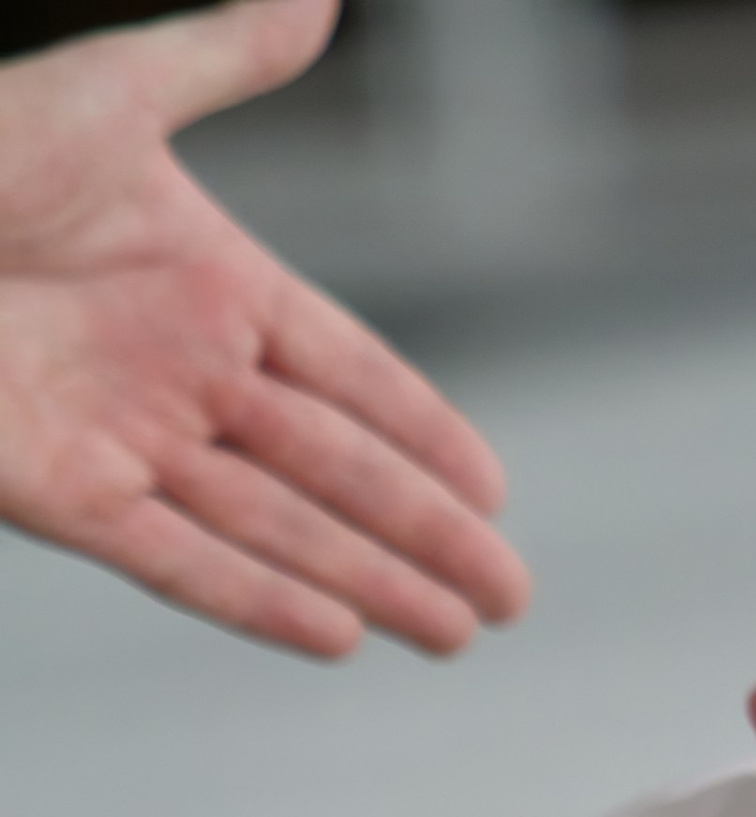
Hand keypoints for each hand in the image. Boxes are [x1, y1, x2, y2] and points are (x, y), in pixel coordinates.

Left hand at [0, 0, 531, 655]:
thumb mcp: (109, 97)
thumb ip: (224, 59)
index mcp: (205, 283)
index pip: (346, 371)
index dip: (422, 431)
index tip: (493, 492)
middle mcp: (179, 373)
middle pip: (332, 469)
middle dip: (424, 537)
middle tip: (509, 596)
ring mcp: (126, 440)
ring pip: (275, 528)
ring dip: (368, 582)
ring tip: (451, 635)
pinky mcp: (64, 498)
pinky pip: (179, 561)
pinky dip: (257, 601)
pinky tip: (336, 636)